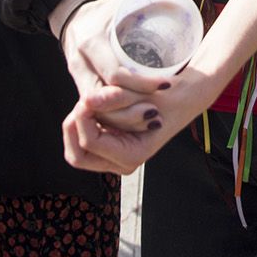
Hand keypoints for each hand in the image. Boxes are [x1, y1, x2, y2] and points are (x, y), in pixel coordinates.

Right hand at [56, 0, 172, 172]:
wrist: (70, 14)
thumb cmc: (105, 9)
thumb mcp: (125, 0)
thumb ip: (149, 2)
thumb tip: (180, 8)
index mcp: (91, 41)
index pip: (116, 73)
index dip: (142, 84)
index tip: (167, 85)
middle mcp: (80, 62)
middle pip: (105, 99)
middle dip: (132, 110)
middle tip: (157, 113)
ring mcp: (77, 76)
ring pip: (97, 110)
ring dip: (124, 119)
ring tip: (150, 120)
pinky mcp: (80, 85)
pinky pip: (95, 108)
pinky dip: (113, 117)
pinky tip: (133, 122)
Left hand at [63, 62, 219, 175]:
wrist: (183, 98)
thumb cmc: (167, 96)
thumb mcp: (142, 94)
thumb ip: (115, 98)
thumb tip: (86, 99)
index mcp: (130, 157)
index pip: (89, 142)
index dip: (83, 118)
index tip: (86, 96)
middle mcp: (120, 163)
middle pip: (77, 155)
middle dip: (73, 128)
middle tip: (81, 104)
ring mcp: (114, 157)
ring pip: (77, 149)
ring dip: (77, 125)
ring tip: (87, 103)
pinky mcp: (111, 146)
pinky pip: (85, 141)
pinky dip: (84, 123)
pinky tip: (92, 105)